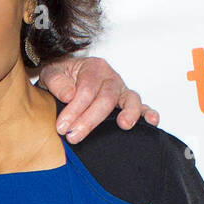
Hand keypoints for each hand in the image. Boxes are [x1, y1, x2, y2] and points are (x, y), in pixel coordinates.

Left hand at [38, 56, 158, 142]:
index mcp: (93, 68)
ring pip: (130, 100)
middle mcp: (110, 78)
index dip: (74, 109)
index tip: (61, 127)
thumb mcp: (52, 74)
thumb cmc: (61, 79)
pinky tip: (152, 122)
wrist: (67, 81)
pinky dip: (149, 114)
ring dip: (129, 112)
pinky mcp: (128, 104)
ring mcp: (121, 91)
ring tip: (124, 125)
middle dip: (89, 119)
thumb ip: (57, 82)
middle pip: (105, 98)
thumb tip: (68, 96)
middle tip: (74, 136)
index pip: (86, 90)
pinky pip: (143, 107)